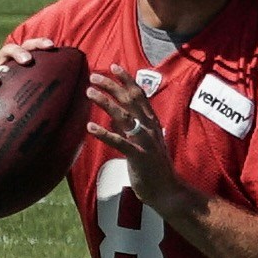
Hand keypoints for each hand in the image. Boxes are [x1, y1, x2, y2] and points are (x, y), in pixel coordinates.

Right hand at [0, 35, 55, 123]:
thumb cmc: (18, 110)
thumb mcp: (34, 103)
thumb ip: (48, 100)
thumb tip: (76, 112)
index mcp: (18, 65)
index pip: (29, 48)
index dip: (38, 44)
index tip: (51, 46)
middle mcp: (2, 66)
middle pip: (7, 51)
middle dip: (17, 53)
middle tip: (27, 61)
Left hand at [83, 65, 184, 213]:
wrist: (168, 191)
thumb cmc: (154, 168)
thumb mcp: (145, 142)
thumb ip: (132, 129)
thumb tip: (114, 118)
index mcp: (152, 123)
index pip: (140, 95)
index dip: (127, 80)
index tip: (114, 67)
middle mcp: (149, 128)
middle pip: (130, 100)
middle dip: (112, 85)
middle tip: (94, 76)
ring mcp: (144, 141)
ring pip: (123, 116)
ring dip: (105, 102)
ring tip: (89, 92)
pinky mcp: (138, 156)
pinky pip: (119, 142)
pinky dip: (104, 133)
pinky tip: (90, 127)